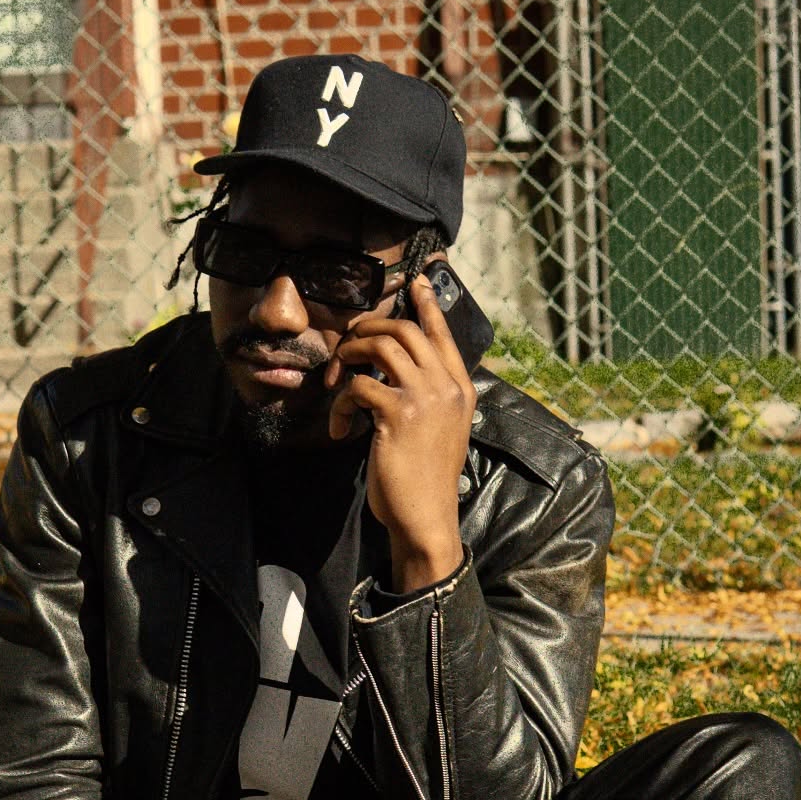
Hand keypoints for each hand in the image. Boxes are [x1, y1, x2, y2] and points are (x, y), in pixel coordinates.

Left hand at [324, 273, 472, 592]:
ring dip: (353, 353)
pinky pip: (359, 386)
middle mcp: (448, 387)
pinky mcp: (398, 415)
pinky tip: (341, 427)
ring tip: (340, 373)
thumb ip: (429, 399)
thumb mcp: (438, 431)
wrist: (426, 518)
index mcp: (460, 389)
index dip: (427, 305)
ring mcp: (425, 398)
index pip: (443, 334)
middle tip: (351, 338)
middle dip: (372, 326)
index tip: (416, 281)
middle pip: (407, 329)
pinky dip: (341, 403)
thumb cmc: (426, 481)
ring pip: (383, 346)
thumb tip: (394, 376)